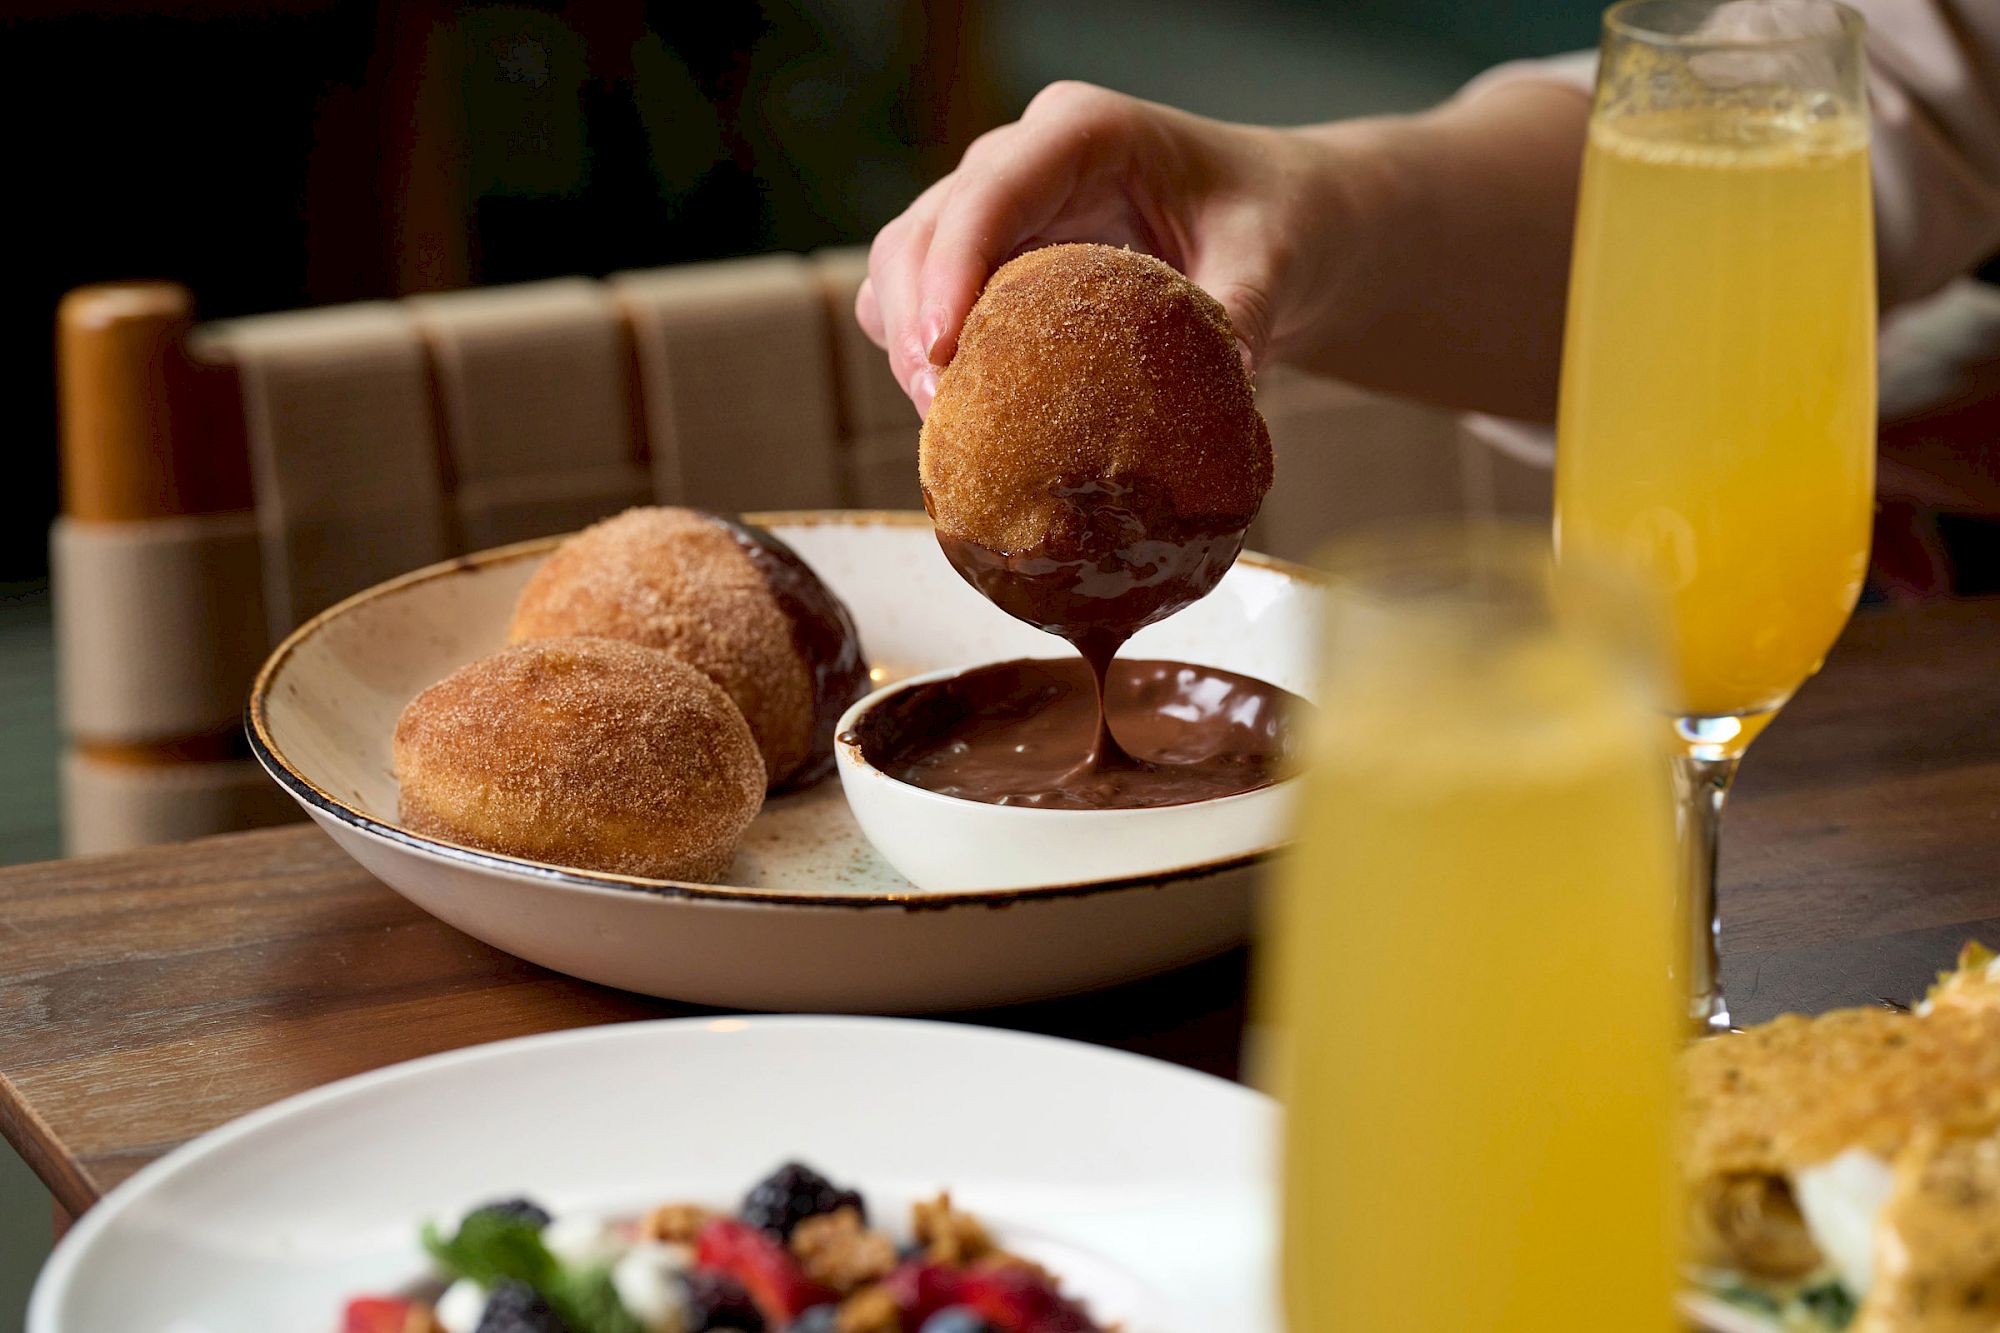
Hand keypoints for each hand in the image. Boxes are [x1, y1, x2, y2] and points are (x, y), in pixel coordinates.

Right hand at [857, 82, 1331, 416]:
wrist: (1280, 223)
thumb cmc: (1273, 221)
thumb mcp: (1270, 263)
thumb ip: (1239, 316)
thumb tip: (1219, 387)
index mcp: (1084, 133)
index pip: (989, 194)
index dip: (950, 271)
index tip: (941, 352)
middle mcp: (1024, 159)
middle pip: (923, 231)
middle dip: (913, 323)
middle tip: (939, 415)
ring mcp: (999, 206)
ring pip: (905, 264)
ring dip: (907, 343)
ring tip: (944, 425)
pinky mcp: (992, 257)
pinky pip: (926, 300)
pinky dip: (927, 354)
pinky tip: (963, 411)